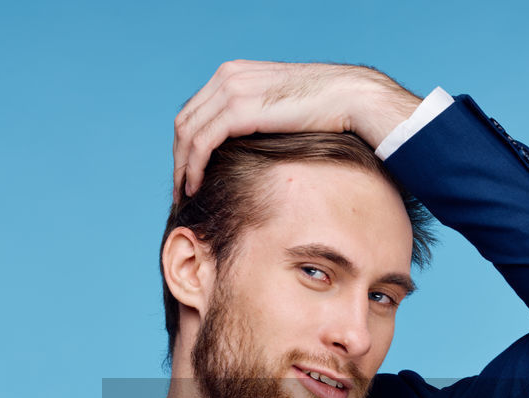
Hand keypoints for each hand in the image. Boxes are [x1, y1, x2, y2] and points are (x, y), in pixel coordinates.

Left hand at [172, 60, 419, 199]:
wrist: (349, 97)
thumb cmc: (324, 109)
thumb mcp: (279, 108)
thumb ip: (257, 118)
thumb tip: (246, 147)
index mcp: (234, 73)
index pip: (196, 110)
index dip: (186, 144)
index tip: (189, 172)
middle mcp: (227, 76)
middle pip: (185, 122)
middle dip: (179, 158)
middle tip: (182, 189)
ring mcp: (231, 90)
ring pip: (187, 134)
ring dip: (182, 168)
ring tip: (187, 195)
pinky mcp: (238, 110)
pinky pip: (201, 143)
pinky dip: (193, 167)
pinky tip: (196, 187)